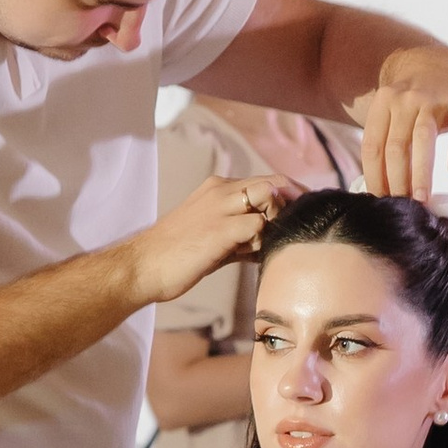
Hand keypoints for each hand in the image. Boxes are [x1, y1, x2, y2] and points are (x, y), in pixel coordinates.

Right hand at [137, 171, 293, 305]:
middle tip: (301, 228)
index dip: (291, 196)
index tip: (305, 214)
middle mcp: (221, 190)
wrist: (142, 267)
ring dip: (276, 222)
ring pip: (269, 197)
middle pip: (275, 183)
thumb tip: (272, 240)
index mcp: (219, 188)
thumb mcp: (215, 238)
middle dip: (294, 204)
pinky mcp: (218, 229)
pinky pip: (258, 226)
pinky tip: (253, 257)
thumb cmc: (176, 257)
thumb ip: (243, 233)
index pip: (268, 180)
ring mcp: (219, 207)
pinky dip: (263, 242)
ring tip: (266, 246)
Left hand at [352, 42, 447, 198]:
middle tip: (403, 206)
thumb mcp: (394, 112)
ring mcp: (434, 97)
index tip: (380, 200)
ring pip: (423, 138)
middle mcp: (405, 99)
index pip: (373, 146)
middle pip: (396, 146)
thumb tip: (380, 189)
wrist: (442, 62)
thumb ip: (387, 141)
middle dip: (397, 180)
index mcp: (383, 104)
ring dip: (421, 171)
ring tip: (422, 198)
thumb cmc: (416, 102)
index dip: (375, 176)